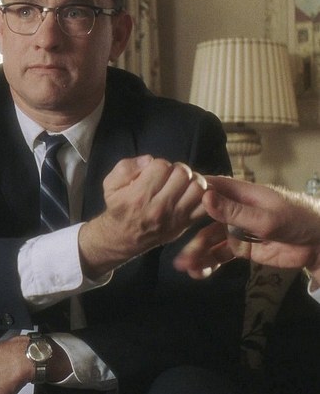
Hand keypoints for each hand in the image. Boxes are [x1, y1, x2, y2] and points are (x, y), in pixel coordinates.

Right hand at [79, 155, 207, 276]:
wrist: (123, 237)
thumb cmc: (118, 207)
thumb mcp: (110, 185)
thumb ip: (125, 167)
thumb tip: (148, 160)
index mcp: (139, 196)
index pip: (161, 166)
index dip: (158, 164)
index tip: (153, 172)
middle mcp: (159, 208)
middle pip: (183, 174)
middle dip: (176, 170)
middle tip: (169, 176)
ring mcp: (175, 218)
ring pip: (198, 187)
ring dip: (192, 180)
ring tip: (181, 184)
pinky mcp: (186, 224)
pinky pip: (206, 205)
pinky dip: (204, 196)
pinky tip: (190, 194)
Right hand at [174, 176, 319, 276]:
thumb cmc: (297, 220)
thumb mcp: (265, 217)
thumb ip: (233, 211)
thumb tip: (203, 198)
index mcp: (236, 193)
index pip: (205, 187)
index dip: (185, 194)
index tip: (164, 203)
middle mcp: (230, 209)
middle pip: (201, 218)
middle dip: (186, 234)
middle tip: (175, 250)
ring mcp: (234, 229)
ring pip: (207, 240)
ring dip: (196, 252)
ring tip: (185, 268)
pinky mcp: (240, 247)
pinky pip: (219, 255)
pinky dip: (208, 263)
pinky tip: (198, 273)